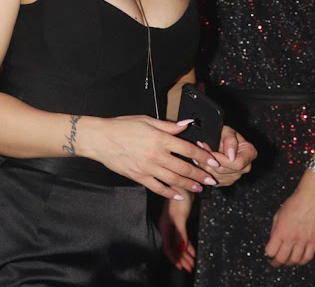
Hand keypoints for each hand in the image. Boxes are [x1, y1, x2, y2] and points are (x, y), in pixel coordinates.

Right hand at [85, 116, 220, 198]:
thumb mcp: (146, 120)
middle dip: (200, 174)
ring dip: (189, 185)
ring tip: (199, 188)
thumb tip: (186, 124)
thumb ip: (168, 125)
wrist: (100, 139)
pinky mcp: (139, 176)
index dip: (203, 156)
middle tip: (212, 179)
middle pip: (184, 167)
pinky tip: (178, 195)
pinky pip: (158, 187)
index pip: (187, 149)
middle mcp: (156, 154)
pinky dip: (169, 193)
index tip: (214, 162)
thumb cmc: (122, 126)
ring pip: (174, 180)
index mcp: (159, 138)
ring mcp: (147, 168)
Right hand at [158, 193, 194, 271]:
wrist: (184, 185)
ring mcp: (173, 225)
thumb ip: (180, 234)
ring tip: (192, 262)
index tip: (182, 267)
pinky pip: (182, 238)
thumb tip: (182, 249)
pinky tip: (193, 251)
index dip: (174, 258)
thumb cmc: (180, 198)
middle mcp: (167, 227)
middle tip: (190, 267)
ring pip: (178, 243)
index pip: (168, 247)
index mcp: (164, 227)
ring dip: (185, 254)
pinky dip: (187, 245)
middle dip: (181, 259)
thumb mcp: (180, 217)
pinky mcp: (180, 222)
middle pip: (173, 248)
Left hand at [196, 126, 255, 185]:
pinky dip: (205, 172)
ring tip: (197, 154)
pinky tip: (200, 162)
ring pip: (217, 177)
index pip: (237, 163)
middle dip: (209, 161)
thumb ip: (230, 141)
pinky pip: (214, 181)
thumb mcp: (227, 131)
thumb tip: (231, 156)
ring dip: (204, 166)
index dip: (222, 160)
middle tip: (199, 149)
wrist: (220, 138)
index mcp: (250, 153)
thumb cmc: (224, 133)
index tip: (210, 151)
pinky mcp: (227, 180)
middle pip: (225, 171)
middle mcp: (246, 167)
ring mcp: (236, 175)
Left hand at [264, 180, 314, 266]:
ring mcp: (303, 241)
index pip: (271, 251)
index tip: (268, 253)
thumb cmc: (292, 204)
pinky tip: (298, 260)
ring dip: (289, 263)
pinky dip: (302, 261)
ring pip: (295, 260)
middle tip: (275, 263)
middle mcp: (291, 238)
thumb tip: (272, 242)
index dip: (269, 253)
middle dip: (277, 263)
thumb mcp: (277, 215)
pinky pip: (308, 257)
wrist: (310, 200)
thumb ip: (275, 230)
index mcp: (280, 231)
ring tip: (286, 262)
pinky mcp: (313, 241)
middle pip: (282, 258)